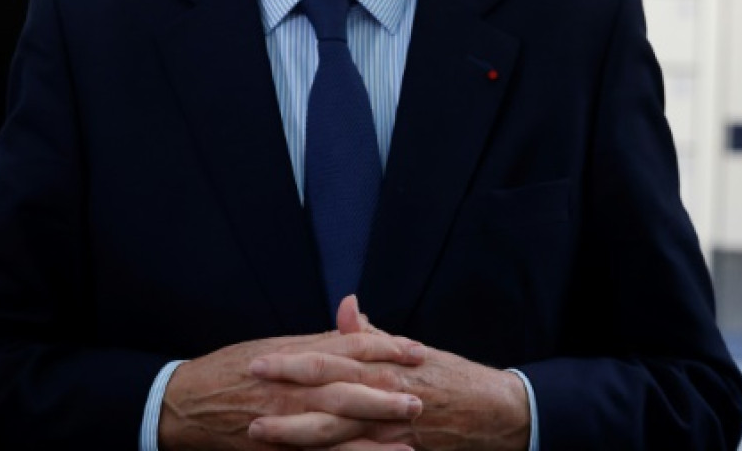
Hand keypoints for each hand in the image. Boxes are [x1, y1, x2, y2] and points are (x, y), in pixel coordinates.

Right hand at [159, 317, 426, 450]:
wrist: (186, 403)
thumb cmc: (231, 370)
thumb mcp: (274, 346)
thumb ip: (316, 339)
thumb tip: (352, 320)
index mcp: (293, 357)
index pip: (346, 349)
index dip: (384, 349)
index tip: (416, 350)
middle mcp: (291, 388)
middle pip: (347, 387)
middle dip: (386, 391)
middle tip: (422, 394)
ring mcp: (284, 421)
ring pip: (336, 425)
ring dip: (374, 429)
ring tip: (409, 431)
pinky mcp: (277, 448)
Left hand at [248, 298, 532, 450]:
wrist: (494, 411)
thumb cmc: (447, 377)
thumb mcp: (408, 351)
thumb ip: (371, 335)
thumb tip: (347, 308)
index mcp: (381, 365)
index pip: (328, 360)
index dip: (292, 362)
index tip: (259, 361)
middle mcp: (383, 394)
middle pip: (325, 397)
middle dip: (284, 398)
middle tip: (247, 397)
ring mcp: (390, 427)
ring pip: (335, 434)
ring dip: (295, 434)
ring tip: (259, 433)